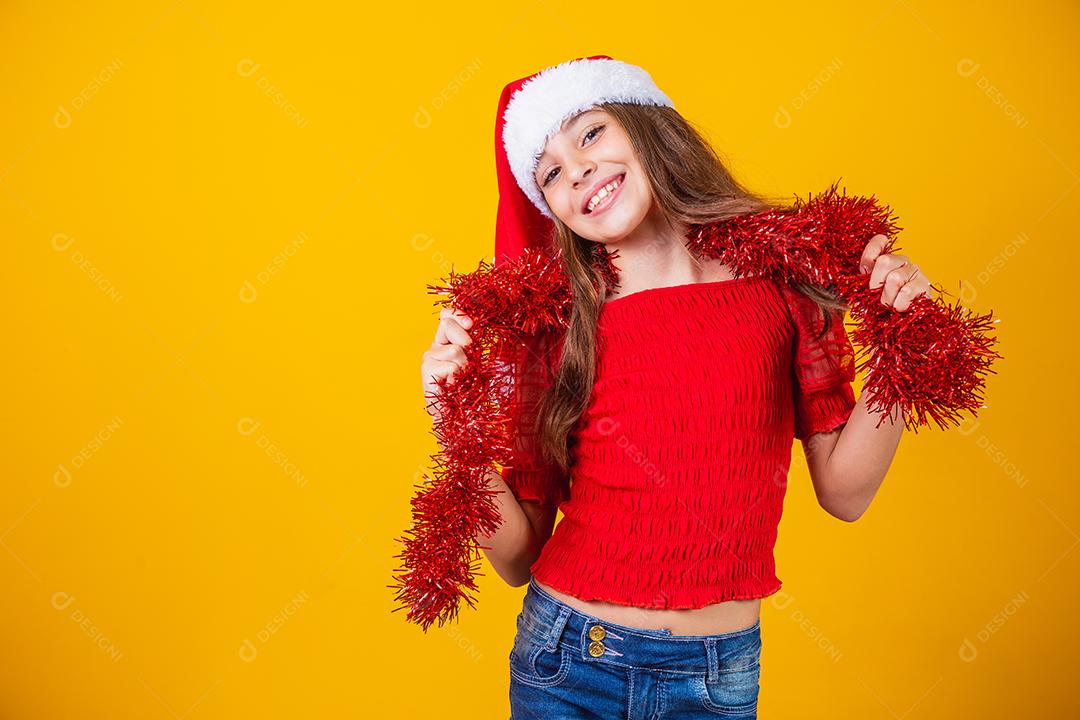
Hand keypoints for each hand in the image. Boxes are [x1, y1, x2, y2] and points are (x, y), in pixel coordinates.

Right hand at [421, 306, 473, 421]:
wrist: (458, 418)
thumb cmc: (467, 392)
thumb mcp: (473, 363)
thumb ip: (470, 345)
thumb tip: (471, 324)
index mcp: (445, 342)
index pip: (446, 316)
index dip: (457, 314)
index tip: (470, 324)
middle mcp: (433, 348)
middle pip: (449, 326)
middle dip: (466, 342)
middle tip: (467, 365)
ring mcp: (428, 359)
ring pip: (455, 350)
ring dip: (465, 367)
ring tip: (460, 382)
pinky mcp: (427, 371)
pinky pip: (452, 366)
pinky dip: (458, 378)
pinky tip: (452, 388)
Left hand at [859, 234, 933, 311]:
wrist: (897, 326)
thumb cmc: (879, 309)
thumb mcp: (864, 293)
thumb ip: (861, 280)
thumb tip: (862, 270)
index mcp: (885, 259)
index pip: (879, 241)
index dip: (870, 253)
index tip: (864, 271)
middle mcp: (901, 261)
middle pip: (884, 261)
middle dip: (876, 284)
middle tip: (876, 297)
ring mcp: (915, 271)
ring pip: (895, 278)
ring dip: (887, 298)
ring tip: (889, 306)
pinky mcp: (925, 285)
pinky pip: (907, 291)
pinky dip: (899, 304)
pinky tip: (901, 308)